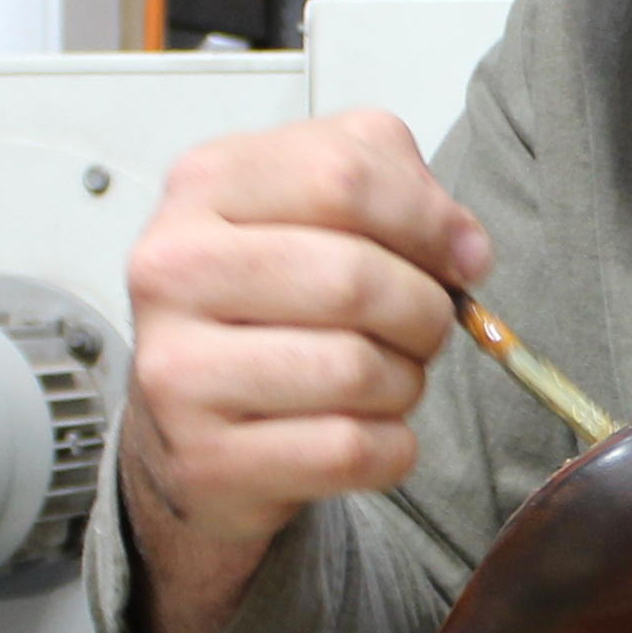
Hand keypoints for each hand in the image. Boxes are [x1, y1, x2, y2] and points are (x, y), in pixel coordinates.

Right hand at [117, 111, 486, 632]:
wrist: (186, 440)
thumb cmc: (262, 317)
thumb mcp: (319, 217)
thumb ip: (395, 188)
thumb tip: (461, 244)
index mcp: (204, 185)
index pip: (354, 170)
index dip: (433, 218)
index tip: (453, 254)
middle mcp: (170, 270)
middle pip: (360, 274)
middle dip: (422, 312)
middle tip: (419, 332)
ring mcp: (177, 373)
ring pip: (362, 366)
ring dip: (404, 384)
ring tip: (378, 384)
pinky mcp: (207, 463)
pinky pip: (356, 451)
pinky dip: (388, 450)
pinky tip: (359, 439)